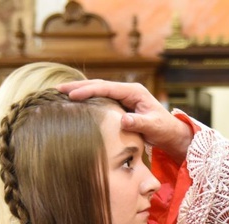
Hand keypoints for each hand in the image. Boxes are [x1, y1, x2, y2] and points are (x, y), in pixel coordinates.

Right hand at [57, 80, 193, 163]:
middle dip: (78, 87)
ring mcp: (124, 97)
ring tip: (60, 93)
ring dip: (80, 91)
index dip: (88, 91)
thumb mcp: (153, 127)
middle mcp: (127, 91)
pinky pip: (101, 100)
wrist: (170, 133)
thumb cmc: (164, 129)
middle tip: (57, 89)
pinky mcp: (121, 105)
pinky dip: (87, 100)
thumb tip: (123, 121)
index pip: (106, 88)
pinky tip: (74, 103)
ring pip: (98, 91)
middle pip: (99, 85)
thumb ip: (139, 123)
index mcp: (134, 91)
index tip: (72, 95)